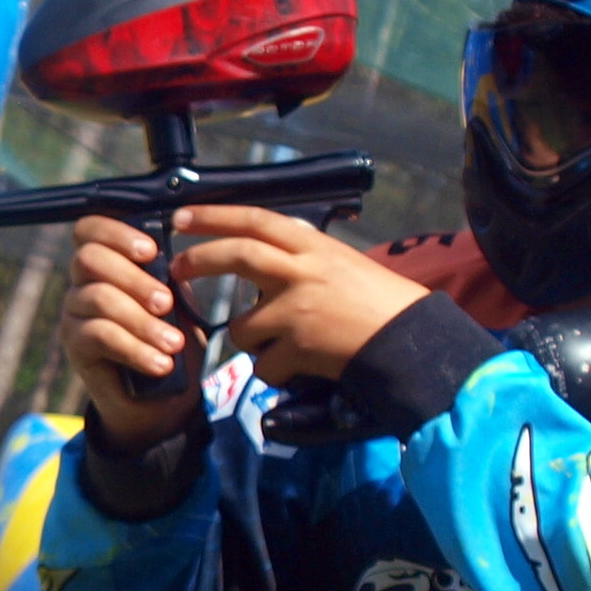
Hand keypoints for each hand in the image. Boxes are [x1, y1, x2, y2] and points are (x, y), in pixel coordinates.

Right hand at [60, 216, 205, 449]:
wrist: (163, 399)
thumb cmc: (170, 340)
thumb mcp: (178, 303)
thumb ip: (169, 277)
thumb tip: (174, 257)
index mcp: (108, 261)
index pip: (90, 229)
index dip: (116, 232)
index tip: (151, 250)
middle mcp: (83, 282)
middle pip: (89, 258)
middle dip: (133, 278)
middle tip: (167, 304)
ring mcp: (75, 313)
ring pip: (98, 298)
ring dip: (141, 321)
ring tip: (173, 343)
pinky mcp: (75, 345)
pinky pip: (98, 335)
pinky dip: (135, 349)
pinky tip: (160, 363)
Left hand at [170, 205, 426, 387]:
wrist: (412, 341)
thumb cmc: (381, 302)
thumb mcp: (342, 262)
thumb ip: (303, 255)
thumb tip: (266, 247)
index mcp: (314, 247)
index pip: (255, 220)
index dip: (214, 217)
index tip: (182, 217)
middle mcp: (302, 271)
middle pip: (237, 255)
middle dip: (199, 260)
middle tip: (177, 268)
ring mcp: (298, 310)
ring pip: (243, 327)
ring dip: (250, 341)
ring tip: (278, 346)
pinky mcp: (300, 349)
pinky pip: (264, 366)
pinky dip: (273, 373)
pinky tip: (298, 370)